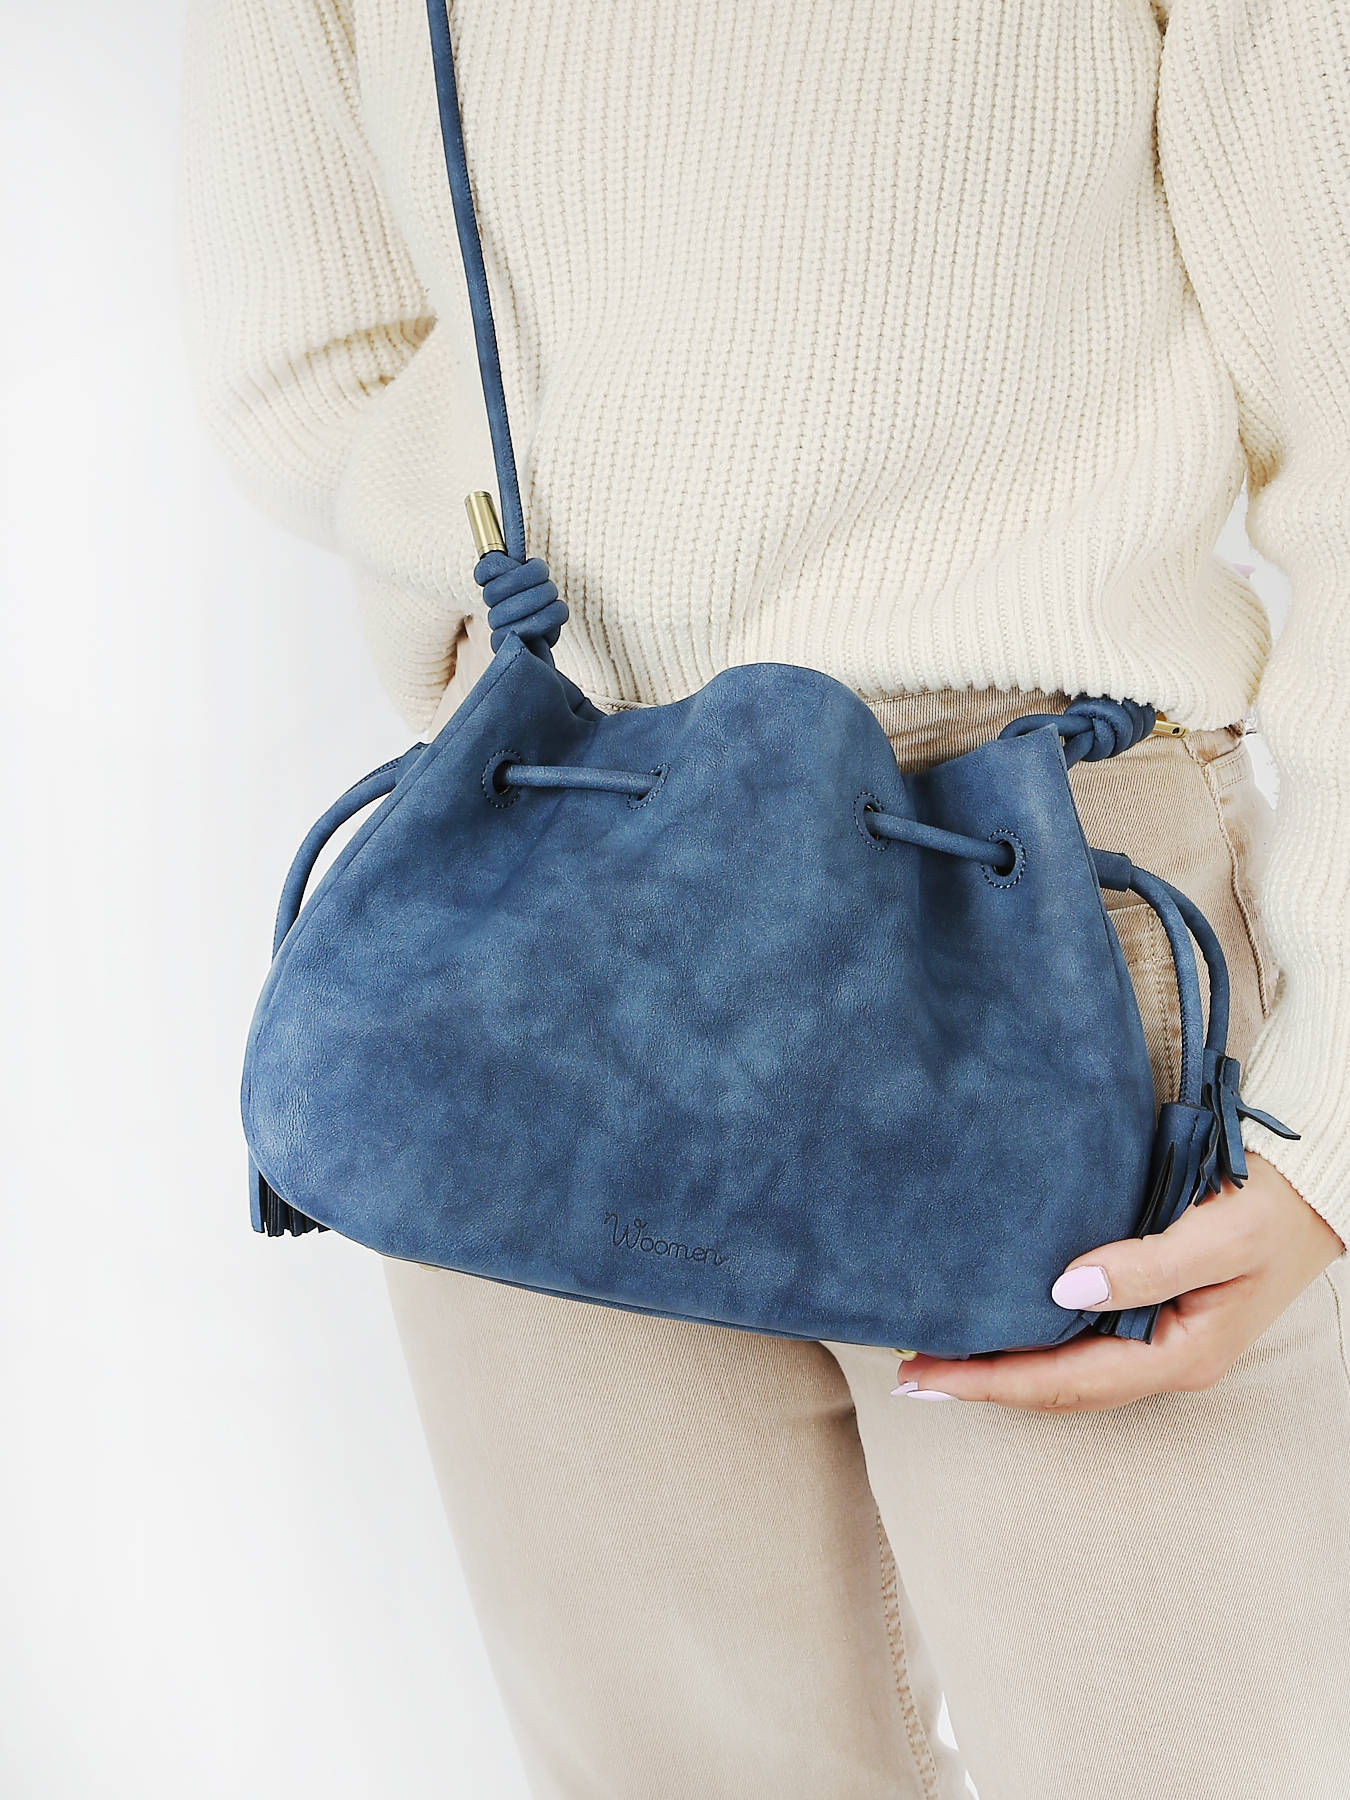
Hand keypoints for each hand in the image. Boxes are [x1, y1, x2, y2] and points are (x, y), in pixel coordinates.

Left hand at [896, 1154, 1345, 1411]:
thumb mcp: (1218, 1235)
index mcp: (1178, 1354)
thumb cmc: (1272, 1210)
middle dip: (982, 1383)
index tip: (927, 1375)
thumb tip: (1063, 1287)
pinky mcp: (1153, 1311)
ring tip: (935, 1354)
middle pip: (1057, 1388)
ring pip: (1066, 1369)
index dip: (991, 1382)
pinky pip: (1080, 1339)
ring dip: (1002, 1365)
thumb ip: (1145, 1263)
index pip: (1065, 1382)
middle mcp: (1162, 1358)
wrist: (1315, 1192)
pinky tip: (997, 1322)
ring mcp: (1158, 1339)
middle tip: (908, 1372)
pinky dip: (1031, 1338)